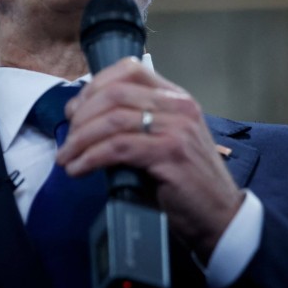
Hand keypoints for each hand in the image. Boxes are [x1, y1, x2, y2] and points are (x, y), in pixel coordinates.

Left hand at [56, 58, 243, 260]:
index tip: (76, 110)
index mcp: (177, 98)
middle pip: (115, 94)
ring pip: (112, 121)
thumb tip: (87, 123)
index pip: (130, 70)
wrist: (220, 217)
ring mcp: (177, 128)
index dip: (95, 86)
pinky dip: (91, 158)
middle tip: (68, 139)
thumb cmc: (188, 184)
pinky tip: (78, 169)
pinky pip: (118, 147)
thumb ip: (136, 125)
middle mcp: (179, 106)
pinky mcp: (170, 153)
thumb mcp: (164, 142)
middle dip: (82, 116)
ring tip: (66, 158)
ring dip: (80, 140)